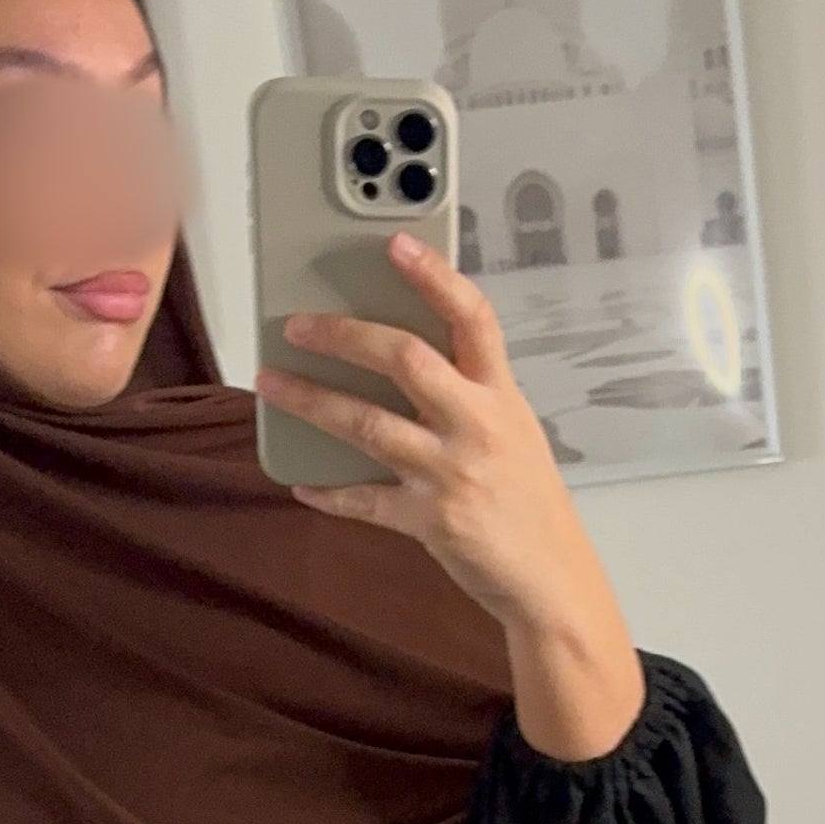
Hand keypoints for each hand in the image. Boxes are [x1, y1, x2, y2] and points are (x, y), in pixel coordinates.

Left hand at [255, 231, 611, 634]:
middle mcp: (478, 425)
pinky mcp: (430, 521)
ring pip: (367, 423)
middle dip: (343, 335)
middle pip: (404, 358)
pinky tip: (301, 481)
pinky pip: (363, 500)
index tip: (395, 245)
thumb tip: (396, 358)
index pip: (472, 318)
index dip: (434, 277)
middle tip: (297, 324)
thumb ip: (466, 394)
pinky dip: (327, 492)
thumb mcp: (514, 432)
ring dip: (310, 400)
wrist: (552, 578)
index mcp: (501, 396)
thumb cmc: (529, 501)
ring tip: (271, 383)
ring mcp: (452, 473)